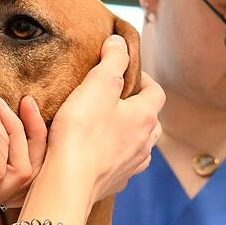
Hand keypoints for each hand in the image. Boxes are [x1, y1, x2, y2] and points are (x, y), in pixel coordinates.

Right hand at [21, 35, 164, 224]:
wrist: (68, 181)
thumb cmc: (81, 132)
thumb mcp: (97, 84)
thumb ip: (112, 59)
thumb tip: (120, 42)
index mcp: (145, 117)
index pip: (157, 92)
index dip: (145, 79)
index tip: (127, 73)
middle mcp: (145, 143)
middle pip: (151, 121)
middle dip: (138, 108)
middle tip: (117, 100)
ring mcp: (131, 166)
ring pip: (139, 145)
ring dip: (129, 134)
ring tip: (109, 127)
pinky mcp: (114, 182)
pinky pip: (121, 165)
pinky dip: (114, 156)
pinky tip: (98, 154)